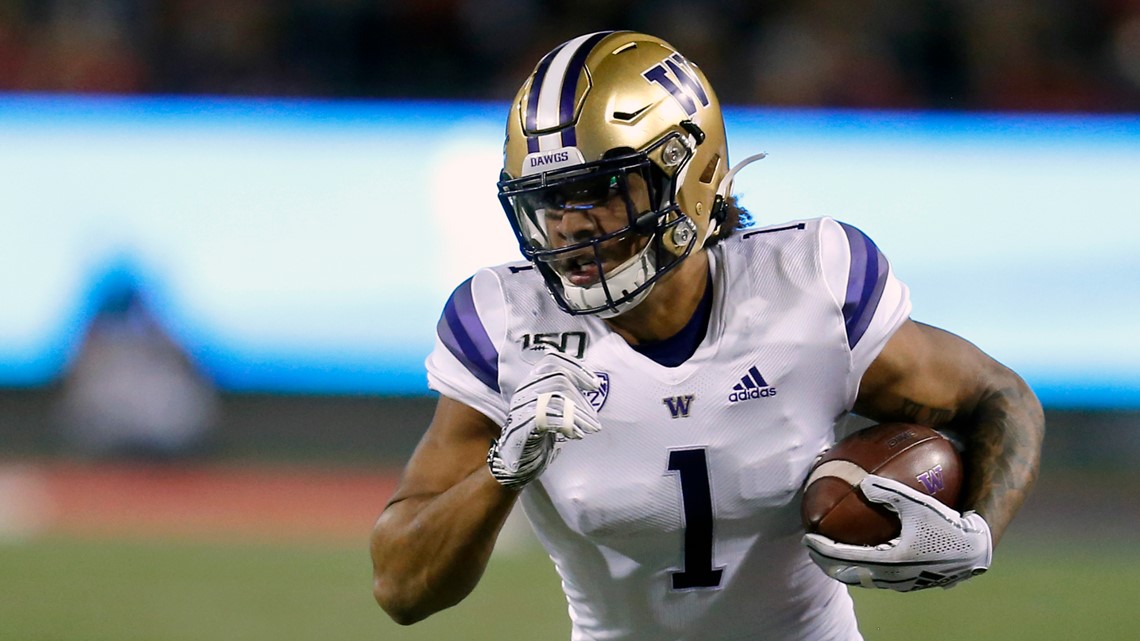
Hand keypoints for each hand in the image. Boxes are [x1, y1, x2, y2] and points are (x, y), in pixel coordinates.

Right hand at [487, 353, 601, 489]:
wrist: (517, 461)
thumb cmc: (539, 434)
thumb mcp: (552, 409)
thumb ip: (566, 394)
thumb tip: (594, 385)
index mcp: (532, 382)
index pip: (553, 361)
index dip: (577, 369)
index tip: (595, 385)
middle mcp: (525, 390)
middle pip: (559, 380)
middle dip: (582, 400)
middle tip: (595, 420)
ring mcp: (522, 406)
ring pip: (557, 398)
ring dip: (580, 416)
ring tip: (591, 429)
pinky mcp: (523, 425)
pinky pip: (549, 417)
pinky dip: (568, 425)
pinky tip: (576, 435)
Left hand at [803, 474, 991, 590]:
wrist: (980, 548)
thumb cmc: (950, 522)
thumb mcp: (918, 503)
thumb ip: (889, 492)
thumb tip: (862, 483)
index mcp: (892, 563)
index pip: (846, 559)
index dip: (822, 550)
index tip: (807, 538)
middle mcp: (895, 578)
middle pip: (851, 575)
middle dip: (828, 563)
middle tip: (812, 547)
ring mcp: (906, 583)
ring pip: (866, 579)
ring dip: (846, 567)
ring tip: (832, 552)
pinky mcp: (916, 581)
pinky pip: (882, 577)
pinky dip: (866, 566)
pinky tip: (865, 550)